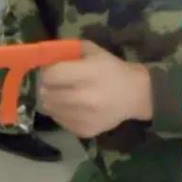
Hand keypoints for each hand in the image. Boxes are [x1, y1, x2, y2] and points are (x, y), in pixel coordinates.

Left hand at [37, 41, 152, 138]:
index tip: (51, 71)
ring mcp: (85, 117)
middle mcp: (86, 98)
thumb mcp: (93, 51)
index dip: (47, 72)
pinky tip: (72, 106)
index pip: (51, 76)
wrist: (136, 95)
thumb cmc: (112, 69)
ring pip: (50, 108)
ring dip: (52, 100)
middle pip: (47, 93)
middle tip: (55, 83)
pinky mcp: (85, 131)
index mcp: (89, 74)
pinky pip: (59, 121)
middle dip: (47, 87)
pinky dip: (61, 113)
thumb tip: (44, 57)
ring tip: (64, 94)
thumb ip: (67, 50)